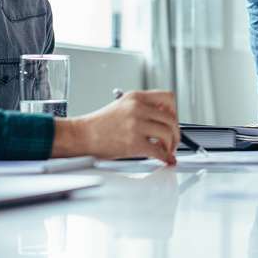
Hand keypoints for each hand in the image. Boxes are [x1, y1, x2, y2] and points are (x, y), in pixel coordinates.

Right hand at [51, 90, 178, 164]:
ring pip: (167, 133)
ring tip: (167, 150)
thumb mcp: (122, 106)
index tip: (172, 121)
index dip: (174, 111)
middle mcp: (138, 108)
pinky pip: (158, 151)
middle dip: (175, 132)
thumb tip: (163, 119)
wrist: (81, 136)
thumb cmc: (99, 124)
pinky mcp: (134, 143)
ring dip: (171, 145)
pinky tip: (165, 160)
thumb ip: (143, 108)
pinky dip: (165, 158)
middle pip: (170, 118)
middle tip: (173, 141)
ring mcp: (136, 125)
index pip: (168, 98)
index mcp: (136, 97)